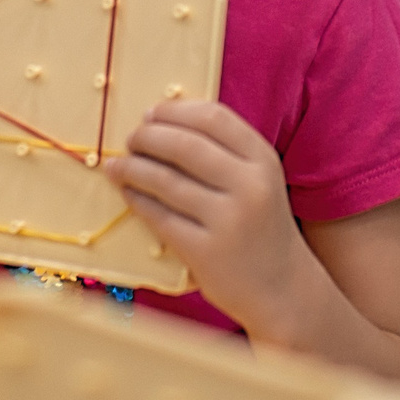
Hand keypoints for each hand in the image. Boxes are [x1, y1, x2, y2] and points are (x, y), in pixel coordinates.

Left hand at [104, 100, 312, 332]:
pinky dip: (138, 200)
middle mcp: (250, 186)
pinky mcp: (206, 252)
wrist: (283, 289)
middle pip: (185, 145)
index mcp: (263, 160)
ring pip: (167, 181)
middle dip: (148, 137)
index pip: (213, 117)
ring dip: (133, 168)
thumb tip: (163, 123)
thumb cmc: (261, 227)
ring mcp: (229, 220)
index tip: (152, 113)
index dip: (176, 111)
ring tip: (117, 165)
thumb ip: (226, 152)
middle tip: (132, 138)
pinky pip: (161, 217)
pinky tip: (128, 192)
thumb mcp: (260, 181)